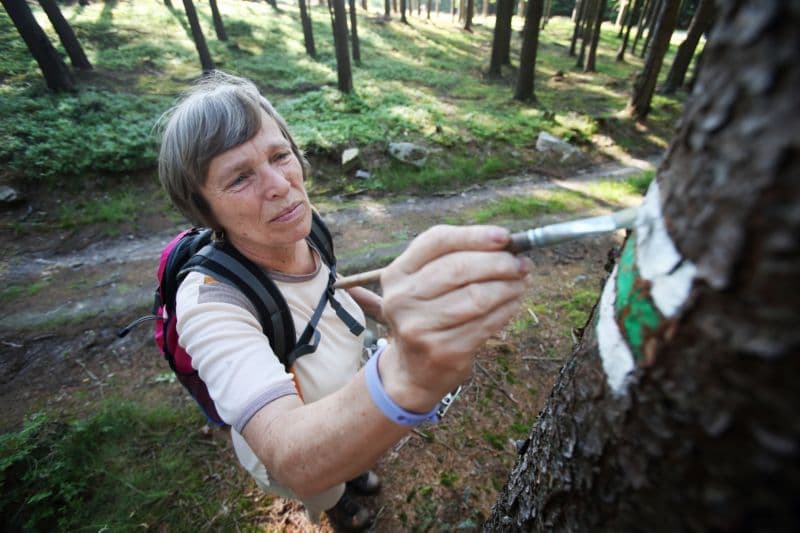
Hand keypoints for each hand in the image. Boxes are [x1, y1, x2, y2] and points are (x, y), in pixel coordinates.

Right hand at [378, 225, 532, 410]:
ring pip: (477, 296)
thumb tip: (506, 244)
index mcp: (397, 273)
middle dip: (499, 262)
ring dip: (508, 286)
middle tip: (522, 263)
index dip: (474, 236)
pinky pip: (486, 323)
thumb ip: (456, 259)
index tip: (504, 237)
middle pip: (459, 267)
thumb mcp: (424, 284)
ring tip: (522, 282)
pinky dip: (507, 310)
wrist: (412, 371)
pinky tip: (514, 303)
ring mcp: (420, 327)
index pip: (436, 241)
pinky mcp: (442, 350)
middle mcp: (401, 299)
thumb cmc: (428, 316)